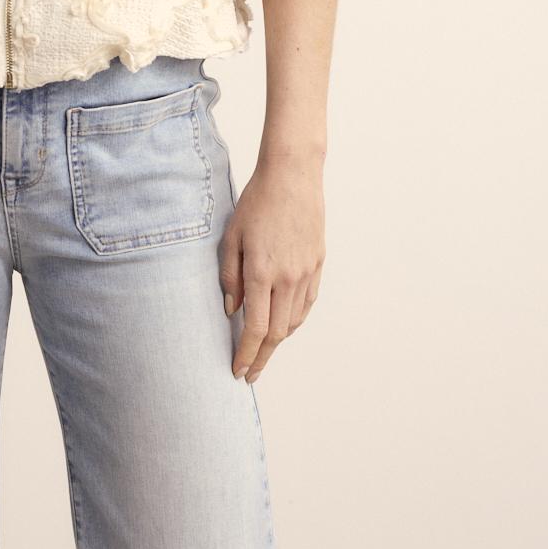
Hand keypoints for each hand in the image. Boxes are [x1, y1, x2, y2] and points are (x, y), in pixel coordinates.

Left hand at [218, 150, 325, 383]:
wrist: (292, 175)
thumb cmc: (256, 202)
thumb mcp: (231, 236)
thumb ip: (230, 276)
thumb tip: (233, 310)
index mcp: (262, 272)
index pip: (256, 329)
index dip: (246, 355)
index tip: (238, 371)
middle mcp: (287, 278)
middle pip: (277, 334)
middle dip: (262, 357)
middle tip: (249, 372)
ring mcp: (306, 272)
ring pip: (294, 321)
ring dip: (278, 342)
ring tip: (263, 352)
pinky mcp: (318, 263)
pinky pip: (307, 304)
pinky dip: (295, 321)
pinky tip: (285, 325)